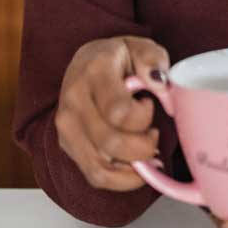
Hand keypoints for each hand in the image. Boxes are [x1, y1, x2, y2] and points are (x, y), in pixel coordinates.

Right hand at [54, 36, 168, 191]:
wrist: (85, 62)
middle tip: (153, 133)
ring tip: (147, 153)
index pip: (119, 111)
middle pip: (111, 144)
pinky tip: (136, 167)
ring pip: (101, 168)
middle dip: (143, 147)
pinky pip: (94, 176)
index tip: (149, 104)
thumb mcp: (140, 46)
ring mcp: (66, 125)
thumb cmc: (118, 57)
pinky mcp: (66, 144)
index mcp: (94, 72)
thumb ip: (152, 60)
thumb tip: (161, 85)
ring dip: (133, 168)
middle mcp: (74, 99)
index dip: (143, 117)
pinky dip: (121, 180)